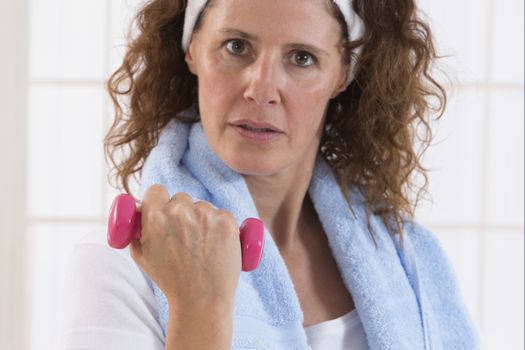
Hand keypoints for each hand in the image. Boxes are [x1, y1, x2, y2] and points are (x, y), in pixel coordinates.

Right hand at [129, 184, 241, 310]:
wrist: (202, 299)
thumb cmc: (171, 280)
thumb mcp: (142, 255)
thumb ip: (137, 230)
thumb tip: (137, 211)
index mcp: (156, 216)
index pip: (156, 190)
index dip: (159, 201)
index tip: (163, 210)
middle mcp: (180, 210)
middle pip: (181, 198)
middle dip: (181, 213)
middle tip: (185, 236)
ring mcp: (206, 214)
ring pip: (202, 207)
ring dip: (202, 219)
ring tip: (202, 246)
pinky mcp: (227, 221)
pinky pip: (221, 214)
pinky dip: (220, 227)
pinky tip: (216, 246)